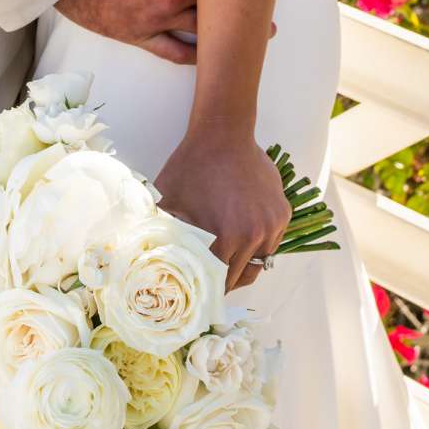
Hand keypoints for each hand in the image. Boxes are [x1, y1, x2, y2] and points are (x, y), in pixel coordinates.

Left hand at [154, 123, 290, 293]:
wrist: (222, 135)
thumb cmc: (191, 167)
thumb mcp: (167, 202)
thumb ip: (160, 234)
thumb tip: (146, 260)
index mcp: (226, 238)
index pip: (220, 281)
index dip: (209, 289)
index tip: (202, 293)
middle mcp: (254, 235)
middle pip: (242, 276)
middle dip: (226, 281)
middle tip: (213, 281)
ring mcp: (272, 224)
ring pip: (260, 261)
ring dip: (245, 262)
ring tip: (228, 256)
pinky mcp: (282, 212)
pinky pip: (272, 241)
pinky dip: (260, 242)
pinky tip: (243, 233)